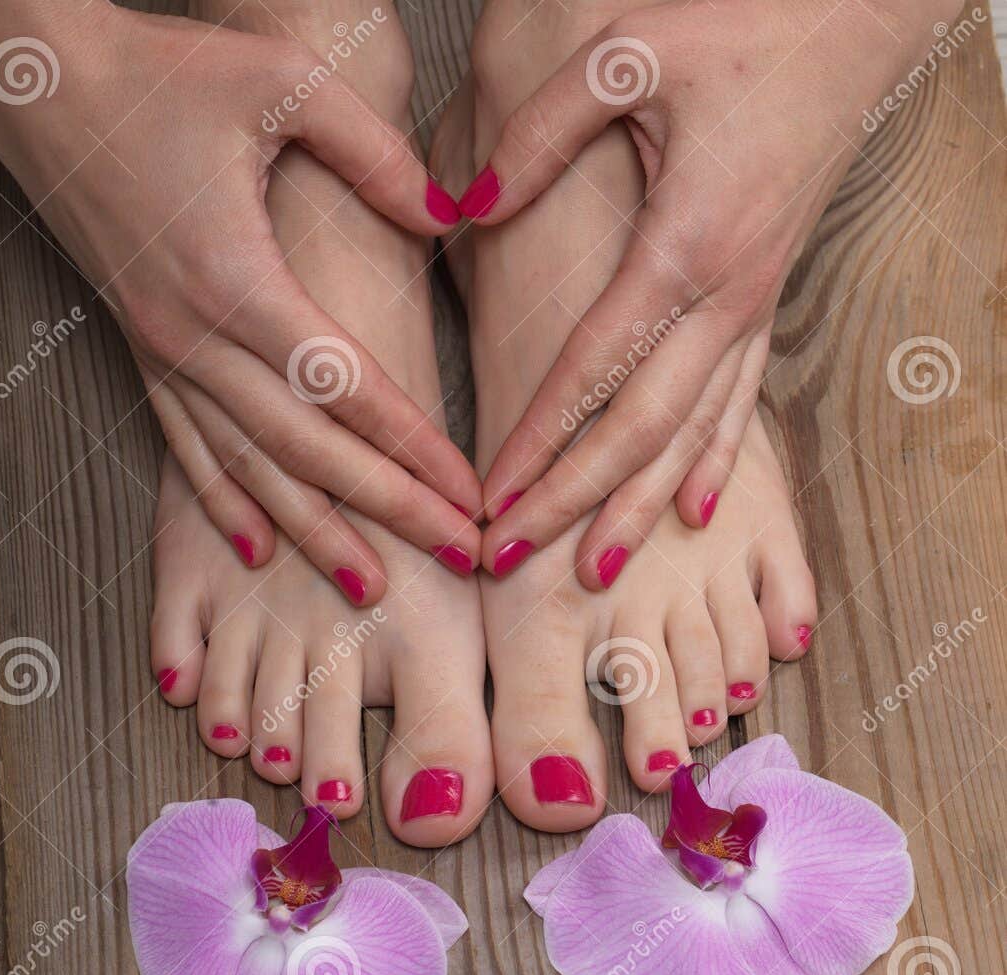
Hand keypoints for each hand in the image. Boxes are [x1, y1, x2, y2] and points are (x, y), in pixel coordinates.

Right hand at [0, 0, 480, 597]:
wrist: (48, 86)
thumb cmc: (166, 73)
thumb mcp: (283, 82)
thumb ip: (373, 150)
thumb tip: (450, 212)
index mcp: (238, 278)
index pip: (347, 388)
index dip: (414, 448)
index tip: (468, 495)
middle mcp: (197, 335)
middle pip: (309, 449)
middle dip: (387, 510)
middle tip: (454, 557)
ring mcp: (165, 354)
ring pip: (250, 467)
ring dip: (313, 533)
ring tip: (370, 587)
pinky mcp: (145, 354)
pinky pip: (188, 448)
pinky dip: (225, 504)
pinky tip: (255, 551)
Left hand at [463, 0, 946, 585]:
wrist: (855, 24)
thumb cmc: (739, 27)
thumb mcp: (629, 50)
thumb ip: (542, 127)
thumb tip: (469, 203)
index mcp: (685, 243)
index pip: (594, 370)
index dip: (538, 442)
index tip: (490, 497)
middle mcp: (726, 296)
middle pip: (642, 430)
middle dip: (574, 503)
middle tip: (513, 558)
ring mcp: (753, 306)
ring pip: (694, 435)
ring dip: (640, 508)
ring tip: (596, 571)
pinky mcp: (767, 301)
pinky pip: (740, 403)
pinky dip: (714, 462)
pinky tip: (695, 511)